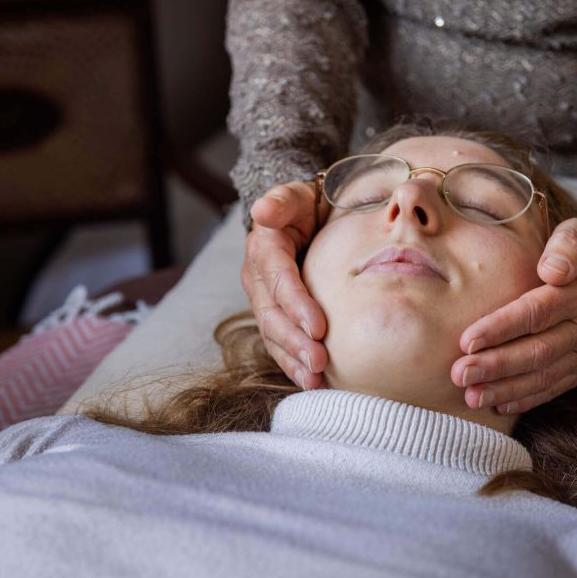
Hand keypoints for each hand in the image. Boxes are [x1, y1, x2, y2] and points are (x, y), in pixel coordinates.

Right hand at [243, 181, 328, 388]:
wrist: (303, 217)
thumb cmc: (305, 205)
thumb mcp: (295, 194)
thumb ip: (281, 200)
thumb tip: (262, 209)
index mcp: (263, 249)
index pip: (278, 279)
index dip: (295, 304)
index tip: (318, 327)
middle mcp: (257, 279)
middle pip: (272, 315)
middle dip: (294, 341)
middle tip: (319, 362)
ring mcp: (264, 301)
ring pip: (273, 335)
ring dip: (292, 360)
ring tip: (315, 380)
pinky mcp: (275, 316)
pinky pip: (280, 344)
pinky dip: (293, 365)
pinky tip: (311, 383)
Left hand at [450, 218, 576, 413]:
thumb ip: (567, 246)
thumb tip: (551, 270)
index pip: (535, 314)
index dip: (501, 328)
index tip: (467, 340)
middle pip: (536, 352)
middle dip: (496, 366)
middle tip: (460, 374)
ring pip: (543, 376)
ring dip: (505, 389)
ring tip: (471, 396)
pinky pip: (554, 388)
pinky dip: (527, 400)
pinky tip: (498, 405)